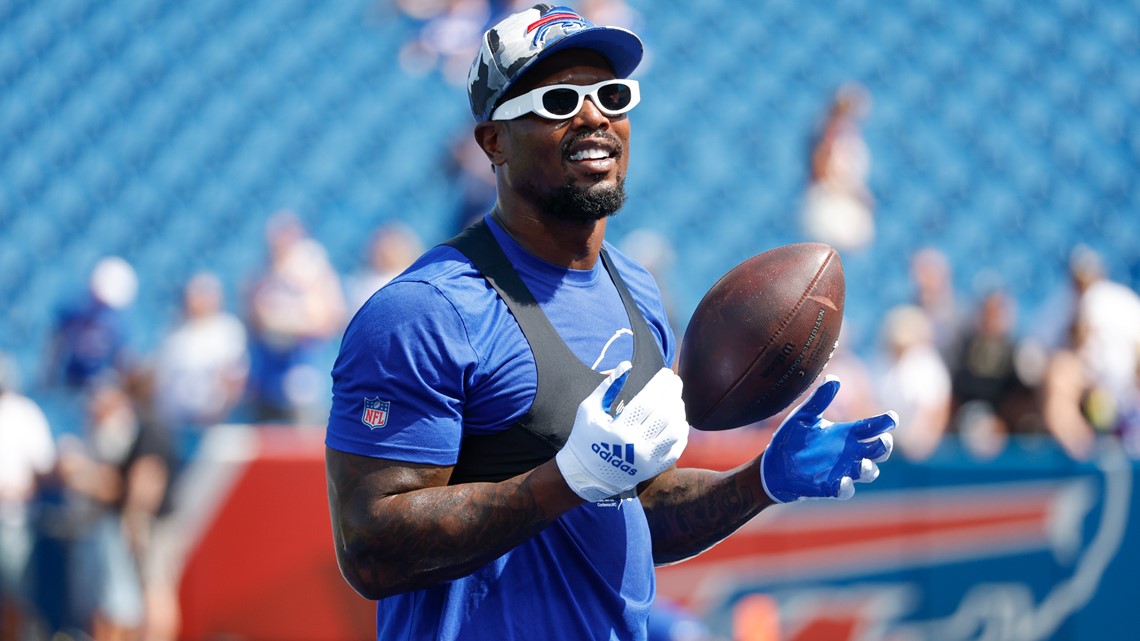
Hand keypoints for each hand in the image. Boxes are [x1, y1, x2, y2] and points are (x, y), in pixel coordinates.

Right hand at [556, 361, 689, 501]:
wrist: (585, 476)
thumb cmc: (585, 437)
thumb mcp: (588, 409)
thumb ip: (607, 386)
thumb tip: (626, 365)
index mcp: (618, 430)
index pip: (647, 401)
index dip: (660, 384)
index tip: (666, 372)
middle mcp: (635, 446)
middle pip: (664, 413)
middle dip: (673, 392)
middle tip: (675, 380)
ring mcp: (647, 460)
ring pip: (674, 431)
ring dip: (679, 411)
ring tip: (676, 398)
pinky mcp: (653, 469)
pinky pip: (676, 448)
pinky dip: (681, 432)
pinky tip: (679, 419)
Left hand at [760, 376, 896, 502]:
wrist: (771, 465)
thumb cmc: (790, 439)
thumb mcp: (803, 416)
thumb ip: (819, 400)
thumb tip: (833, 378)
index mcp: (844, 434)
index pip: (871, 427)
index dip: (885, 422)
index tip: (892, 418)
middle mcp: (848, 453)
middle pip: (878, 451)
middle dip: (884, 446)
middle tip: (883, 440)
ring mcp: (841, 471)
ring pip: (868, 472)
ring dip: (869, 468)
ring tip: (863, 464)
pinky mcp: (829, 487)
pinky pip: (845, 490)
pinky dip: (847, 487)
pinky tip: (842, 482)